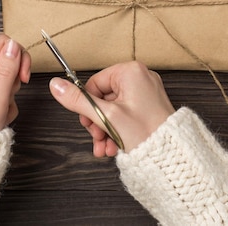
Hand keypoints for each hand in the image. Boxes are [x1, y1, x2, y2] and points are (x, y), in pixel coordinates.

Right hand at [50, 61, 174, 156]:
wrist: (171, 156)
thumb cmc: (146, 133)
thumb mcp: (105, 116)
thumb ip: (78, 100)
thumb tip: (56, 85)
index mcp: (131, 71)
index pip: (95, 83)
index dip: (87, 105)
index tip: (88, 122)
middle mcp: (141, 78)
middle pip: (103, 98)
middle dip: (97, 122)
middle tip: (98, 137)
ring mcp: (146, 93)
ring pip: (113, 110)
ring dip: (105, 130)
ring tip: (106, 148)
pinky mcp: (150, 107)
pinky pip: (126, 115)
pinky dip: (117, 131)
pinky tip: (115, 148)